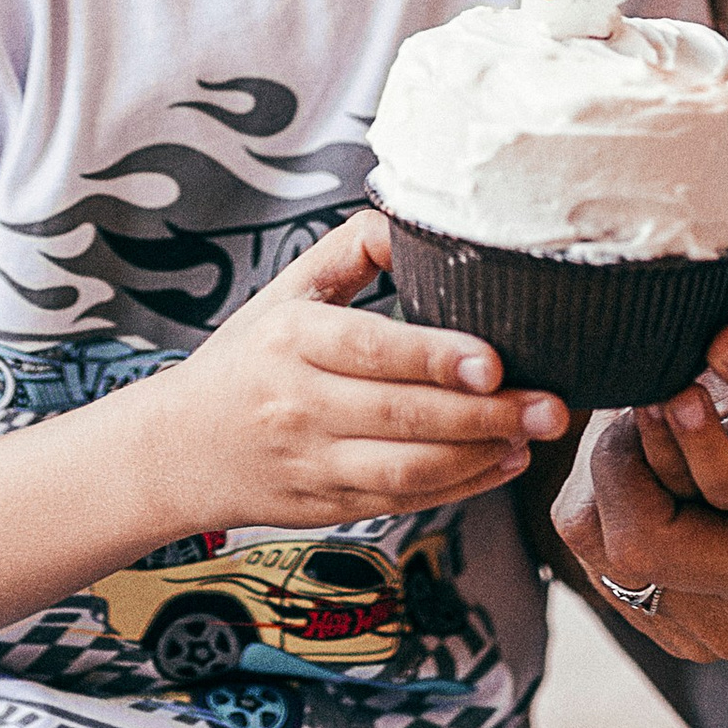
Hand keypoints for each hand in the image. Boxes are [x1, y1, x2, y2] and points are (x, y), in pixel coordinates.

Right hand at [156, 211, 566, 529]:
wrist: (177, 450)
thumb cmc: (248, 357)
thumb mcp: (287, 291)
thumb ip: (354, 250)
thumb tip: (422, 220)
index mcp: (292, 342)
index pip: (372, 350)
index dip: (436, 358)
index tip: (494, 361)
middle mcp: (300, 406)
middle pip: (403, 416)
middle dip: (486, 415)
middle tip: (551, 407)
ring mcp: (313, 464)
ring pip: (408, 470)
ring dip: (479, 457)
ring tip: (532, 437)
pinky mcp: (327, 507)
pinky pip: (403, 502)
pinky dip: (460, 488)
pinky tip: (502, 463)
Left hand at [557, 389, 727, 666]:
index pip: (646, 543)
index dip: (630, 463)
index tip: (661, 387)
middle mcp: (725, 622)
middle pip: (601, 542)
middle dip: (615, 449)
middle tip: (654, 381)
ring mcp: (701, 622)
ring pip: (594, 541)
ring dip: (612, 464)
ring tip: (656, 400)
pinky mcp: (688, 603)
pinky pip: (611, 546)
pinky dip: (620, 485)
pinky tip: (656, 437)